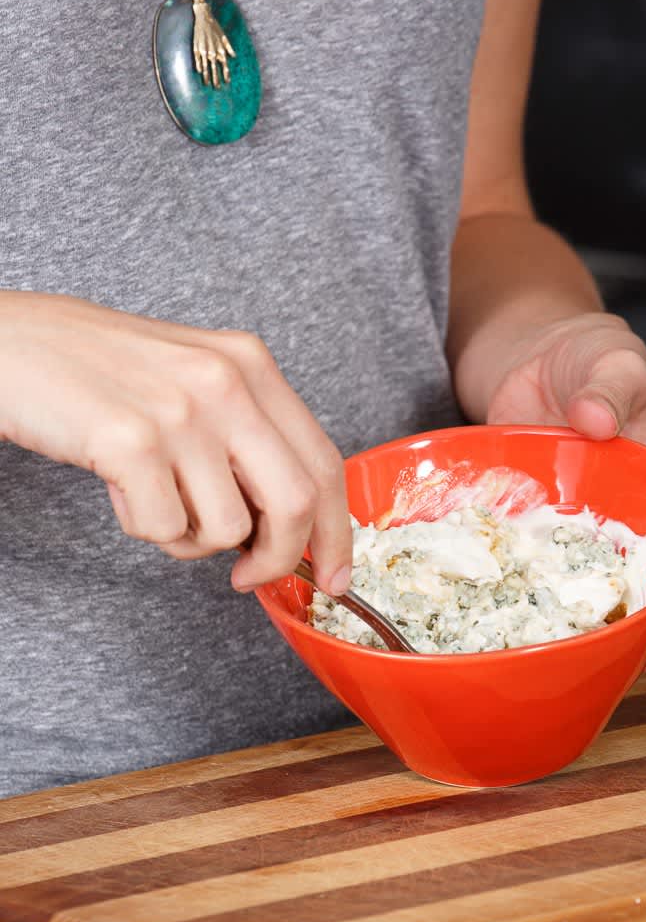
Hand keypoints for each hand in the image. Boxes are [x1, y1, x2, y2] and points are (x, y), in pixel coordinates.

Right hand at [0, 293, 351, 594]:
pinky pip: (165, 528)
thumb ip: (248, 439)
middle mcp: (225, 381)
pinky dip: (142, 526)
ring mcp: (179, 410)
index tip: (336, 575)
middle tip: (246, 576)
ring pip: (225, 527)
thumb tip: (292, 526)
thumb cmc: (102, 375)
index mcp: (250, 364)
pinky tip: (119, 487)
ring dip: (189, 538)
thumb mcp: (194, 381)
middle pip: (294, 503)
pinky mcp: (130, 441)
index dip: (338, 531)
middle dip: (278, 558)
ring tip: (153, 495)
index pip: (323, 462)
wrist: (12, 345)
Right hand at [192, 0, 235, 87]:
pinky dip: (199, 66)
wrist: (204, 18)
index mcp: (220, 50)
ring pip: (206, 66)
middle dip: (216, 79)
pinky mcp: (196, 47)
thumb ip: (229, 47)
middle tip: (217, 88)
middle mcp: (213, 52)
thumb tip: (233, 56)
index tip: (227, 82)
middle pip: (215, 69)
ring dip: (206, 76)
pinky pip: (198, 59)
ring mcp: (204, 50)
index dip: (226, 74)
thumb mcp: (225, 37)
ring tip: (206, 84)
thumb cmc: (215, 27)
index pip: (224, 66)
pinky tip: (199, 72)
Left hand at [486, 311, 645, 667]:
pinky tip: (451, 601)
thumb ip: (609, 388)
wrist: (523, 345)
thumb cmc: (584, 352)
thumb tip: (596, 419)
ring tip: (513, 661)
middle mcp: (589, 522)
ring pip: (537, 581)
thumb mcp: (613, 359)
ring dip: (525, 618)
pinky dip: (474, 573)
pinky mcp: (495, 513)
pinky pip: (487, 549)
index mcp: (638, 495)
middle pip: (595, 591)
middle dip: (588, 635)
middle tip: (575, 674)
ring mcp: (540, 523)